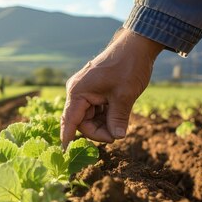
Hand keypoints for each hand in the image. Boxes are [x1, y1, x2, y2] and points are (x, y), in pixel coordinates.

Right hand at [60, 29, 163, 146]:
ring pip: (89, 118)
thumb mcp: (124, 95)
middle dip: (97, 131)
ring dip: (104, 125)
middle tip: (116, 136)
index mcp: (78, 91)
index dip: (67, 139)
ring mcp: (85, 91)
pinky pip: (96, 111)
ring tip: (120, 125)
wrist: (136, 46)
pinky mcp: (94, 91)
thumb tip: (117, 137)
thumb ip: (117, 118)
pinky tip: (118, 116)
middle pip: (81, 122)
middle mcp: (78, 92)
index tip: (65, 155)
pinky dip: (106, 117)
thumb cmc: (128, 66)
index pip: (70, 120)